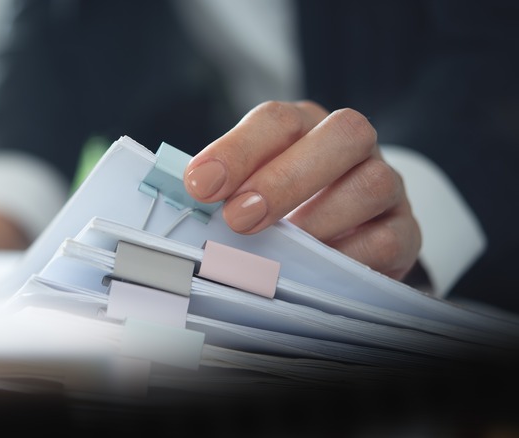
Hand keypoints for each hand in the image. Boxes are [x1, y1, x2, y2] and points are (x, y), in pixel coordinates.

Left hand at [184, 101, 420, 280]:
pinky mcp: (405, 230)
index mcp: (304, 127)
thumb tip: (185, 215)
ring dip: (320, 217)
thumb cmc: (282, 211)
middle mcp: (351, 147)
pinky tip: (317, 269)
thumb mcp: (249, 192)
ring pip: (373, 183)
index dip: (237, 150)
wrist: (343, 240)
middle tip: (240, 218)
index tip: (199, 185)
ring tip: (282, 247)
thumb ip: (225, 195)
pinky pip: (389, 238)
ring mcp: (385, 185)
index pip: (276, 120)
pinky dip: (350, 255)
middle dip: (285, 178)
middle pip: (341, 134)